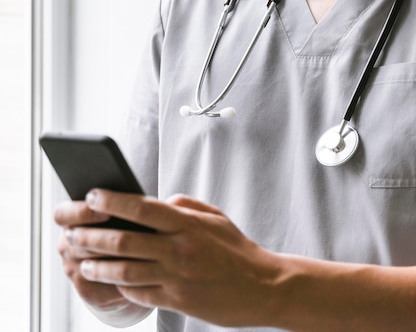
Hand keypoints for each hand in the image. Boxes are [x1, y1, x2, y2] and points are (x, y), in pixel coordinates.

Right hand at [54, 199, 145, 316]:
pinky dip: (118, 277)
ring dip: (111, 255)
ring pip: (88, 262)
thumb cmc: (131, 225)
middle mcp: (69, 242)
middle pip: (74, 239)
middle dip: (97, 234)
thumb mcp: (128, 210)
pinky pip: (99, 283)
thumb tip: (144, 198)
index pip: (62, 214)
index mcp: (72, 218)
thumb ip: (128, 203)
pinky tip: (138, 271)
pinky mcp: (88, 289)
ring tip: (136, 250)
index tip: (101, 207)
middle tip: (118, 229)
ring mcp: (75, 267)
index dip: (80, 211)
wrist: (131, 260)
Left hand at [65, 190, 283, 327]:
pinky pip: (139, 293)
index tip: (91, 196)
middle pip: (125, 240)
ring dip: (97, 265)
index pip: (141, 208)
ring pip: (125, 270)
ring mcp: (176, 277)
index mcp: (186, 223)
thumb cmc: (236, 248)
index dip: (112, 200)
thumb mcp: (214, 216)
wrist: (262, 287)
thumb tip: (157, 200)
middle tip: (72, 233)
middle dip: (92, 236)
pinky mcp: (176, 301)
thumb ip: (183, 205)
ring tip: (81, 261)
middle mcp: (178, 248)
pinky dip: (120, 286)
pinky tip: (109, 281)